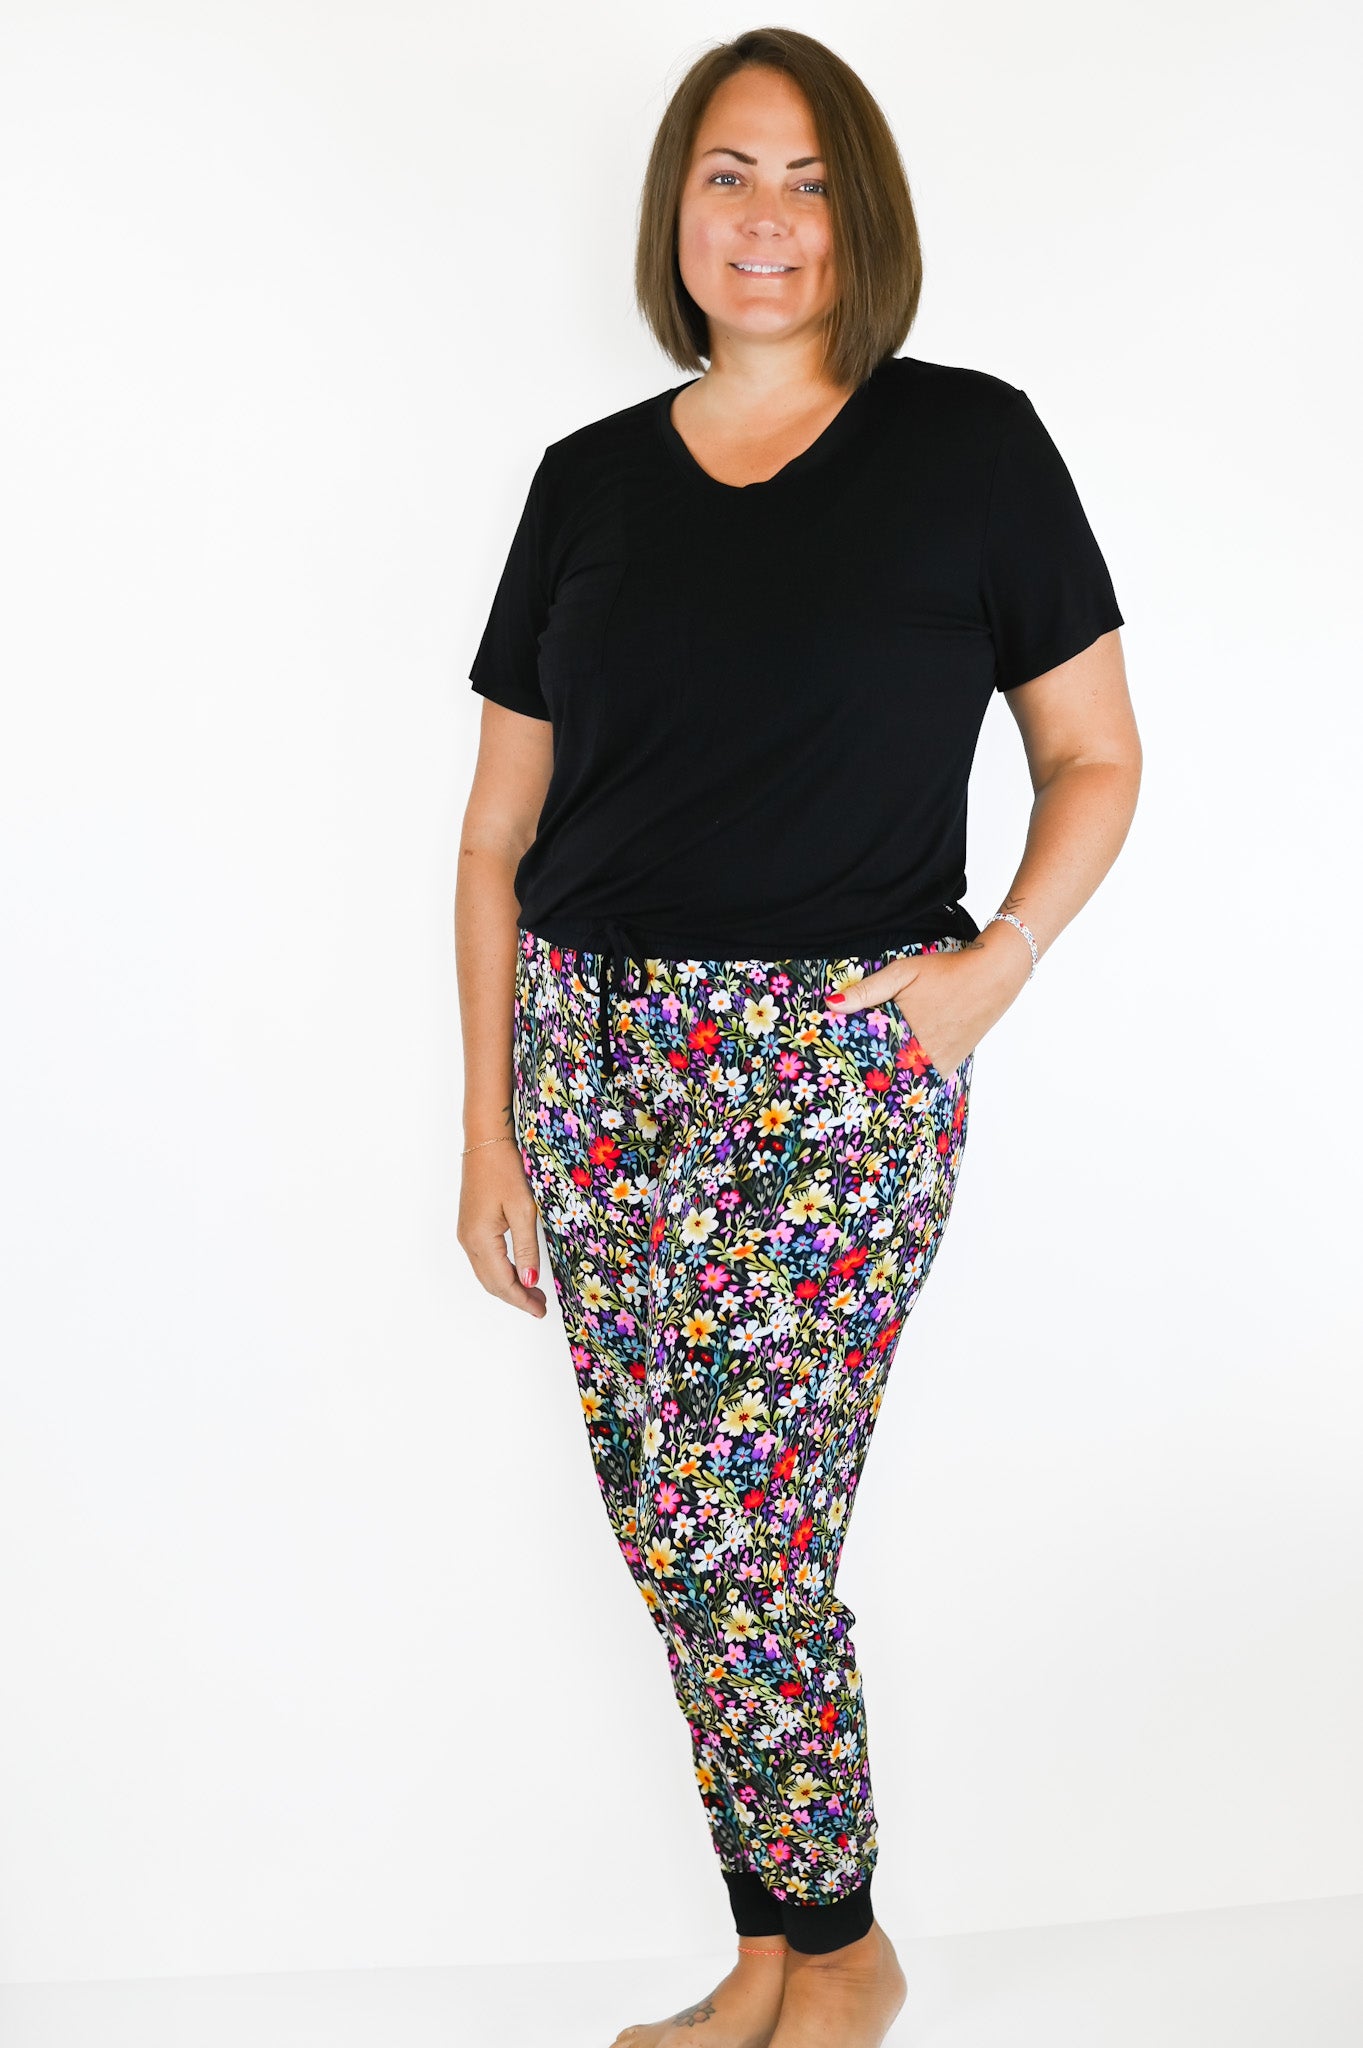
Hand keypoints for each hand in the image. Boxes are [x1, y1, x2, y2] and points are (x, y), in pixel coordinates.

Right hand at [457, 1136, 547, 1317]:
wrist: (485, 1141)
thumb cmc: (505, 1169)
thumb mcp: (523, 1209)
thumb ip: (526, 1248)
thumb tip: (530, 1281)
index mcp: (481, 1239)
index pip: (503, 1282)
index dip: (522, 1300)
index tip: (540, 1311)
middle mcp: (468, 1240)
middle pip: (491, 1283)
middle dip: (516, 1297)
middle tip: (540, 1306)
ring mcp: (466, 1234)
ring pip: (486, 1273)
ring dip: (508, 1286)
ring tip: (532, 1293)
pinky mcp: (470, 1226)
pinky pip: (484, 1260)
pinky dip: (501, 1272)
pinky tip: (517, 1271)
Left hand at [826, 935, 1030, 1076]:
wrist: (992, 977)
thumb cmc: (945, 972)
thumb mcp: (902, 973)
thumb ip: (866, 991)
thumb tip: (831, 1004)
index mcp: (907, 1038)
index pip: (869, 1064)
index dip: (851, 1068)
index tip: (836, 1070)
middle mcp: (924, 1057)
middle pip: (886, 1077)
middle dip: (867, 1077)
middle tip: (846, 1076)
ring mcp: (940, 1064)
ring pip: (905, 1082)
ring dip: (888, 1079)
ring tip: (866, 1079)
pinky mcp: (951, 1064)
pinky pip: (924, 1079)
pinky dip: (909, 1078)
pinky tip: (895, 1073)